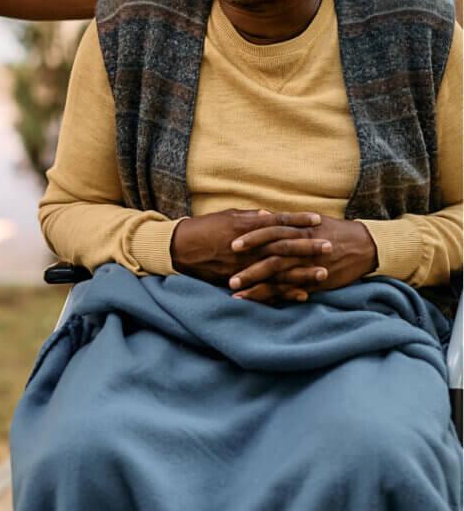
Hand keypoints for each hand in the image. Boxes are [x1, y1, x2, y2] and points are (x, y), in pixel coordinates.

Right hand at [170, 209, 328, 300]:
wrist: (181, 248)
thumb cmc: (204, 228)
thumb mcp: (227, 216)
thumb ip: (250, 217)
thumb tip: (270, 215)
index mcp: (246, 228)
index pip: (278, 222)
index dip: (298, 220)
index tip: (318, 219)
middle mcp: (248, 248)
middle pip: (283, 247)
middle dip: (308, 247)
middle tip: (330, 246)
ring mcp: (244, 267)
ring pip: (278, 271)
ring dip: (302, 273)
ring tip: (323, 273)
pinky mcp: (238, 282)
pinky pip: (265, 291)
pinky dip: (284, 294)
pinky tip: (301, 295)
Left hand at [227, 215, 377, 302]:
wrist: (364, 245)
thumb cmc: (332, 230)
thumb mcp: (308, 221)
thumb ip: (284, 222)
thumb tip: (260, 216)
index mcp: (298, 229)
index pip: (270, 232)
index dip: (251, 238)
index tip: (231, 244)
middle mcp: (302, 247)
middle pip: (272, 258)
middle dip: (250, 269)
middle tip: (228, 277)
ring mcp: (309, 267)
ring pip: (280, 278)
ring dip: (258, 287)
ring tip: (237, 295)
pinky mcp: (316, 282)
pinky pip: (294, 291)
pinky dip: (278, 297)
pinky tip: (261, 303)